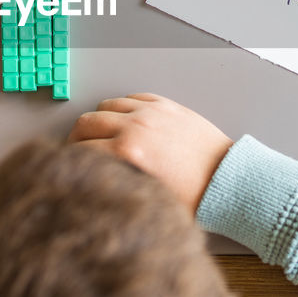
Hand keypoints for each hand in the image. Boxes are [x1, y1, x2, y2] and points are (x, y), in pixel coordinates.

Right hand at [67, 93, 234, 211]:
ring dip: (100, 119)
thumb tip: (96, 187)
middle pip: (88, 121)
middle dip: (78, 137)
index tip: (69, 167)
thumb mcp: (149, 198)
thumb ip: (119, 186)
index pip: (83, 148)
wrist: (228, 179)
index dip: (72, 160)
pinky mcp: (167, 105)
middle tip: (78, 151)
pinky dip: (124, 108)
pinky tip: (126, 122)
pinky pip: (134, 98)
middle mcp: (137, 126)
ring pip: (108, 105)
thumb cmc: (194, 196)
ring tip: (101, 135)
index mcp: (129, 151)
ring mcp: (152, 112)